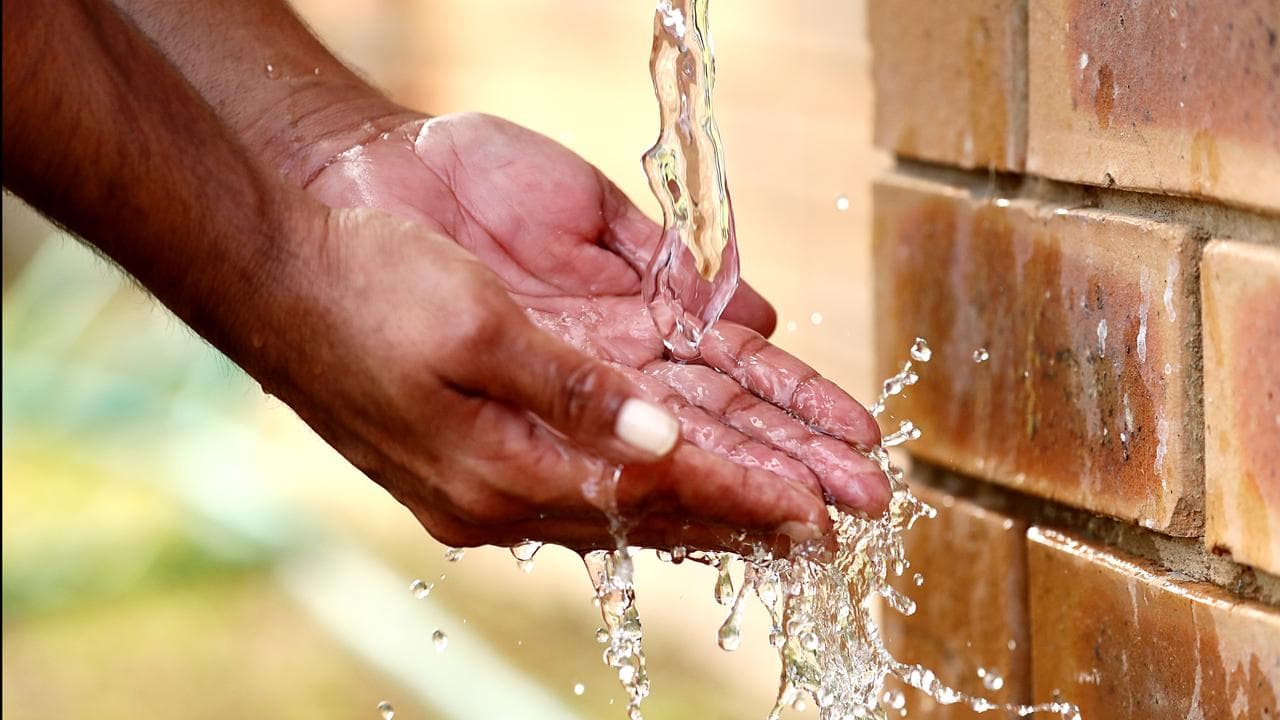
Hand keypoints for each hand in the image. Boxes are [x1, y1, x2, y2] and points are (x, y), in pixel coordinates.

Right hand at [304, 113, 889, 527]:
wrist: (282, 263)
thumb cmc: (362, 292)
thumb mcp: (468, 332)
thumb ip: (570, 391)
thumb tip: (664, 438)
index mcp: (505, 471)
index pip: (655, 485)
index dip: (743, 492)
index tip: (820, 507)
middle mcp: (525, 470)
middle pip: (671, 491)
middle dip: (767, 499)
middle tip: (854, 512)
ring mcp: (524, 441)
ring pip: (658, 467)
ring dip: (741, 475)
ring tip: (820, 489)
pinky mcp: (522, 406)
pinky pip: (622, 433)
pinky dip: (685, 442)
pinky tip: (729, 446)